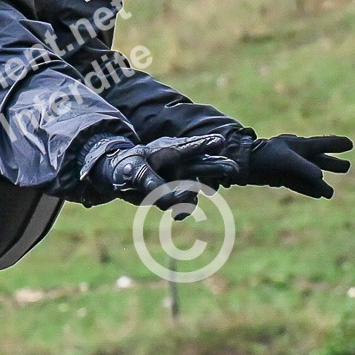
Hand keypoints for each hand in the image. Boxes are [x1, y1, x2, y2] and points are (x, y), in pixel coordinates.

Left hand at [88, 134, 237, 216]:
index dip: (204, 144)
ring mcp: (182, 179)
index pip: (189, 147)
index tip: (220, 141)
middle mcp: (181, 164)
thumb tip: (168, 200)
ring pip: (196, 188)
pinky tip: (176, 214)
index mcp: (169, 150)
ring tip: (179, 202)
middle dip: (220, 166)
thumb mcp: (133, 170)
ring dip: (190, 196)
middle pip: (205, 164)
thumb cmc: (127, 166)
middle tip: (233, 169)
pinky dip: (183, 209)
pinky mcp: (178, 194)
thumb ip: (150, 183)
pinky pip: (187, 204)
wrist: (121, 177)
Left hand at [242, 134, 352, 198]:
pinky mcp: (280, 177)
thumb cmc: (265, 156)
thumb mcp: (286, 160)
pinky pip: (298, 184)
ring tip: (329, 193)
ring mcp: (288, 167)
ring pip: (309, 175)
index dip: (337, 144)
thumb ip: (304, 168)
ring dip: (320, 184)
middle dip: (332, 163)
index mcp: (300, 145)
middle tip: (346, 167)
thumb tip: (320, 178)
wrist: (242, 163)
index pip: (323, 144)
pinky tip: (317, 194)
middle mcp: (296, 155)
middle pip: (319, 160)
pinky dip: (308, 189)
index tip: (349, 144)